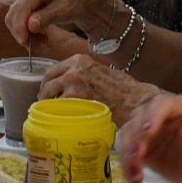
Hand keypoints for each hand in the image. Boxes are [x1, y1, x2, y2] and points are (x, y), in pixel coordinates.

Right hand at [6, 0, 125, 49]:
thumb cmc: (78, 0)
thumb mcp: (66, 10)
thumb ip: (47, 16)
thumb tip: (29, 25)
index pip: (20, 8)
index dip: (19, 26)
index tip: (25, 42)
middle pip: (13, 14)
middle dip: (22, 32)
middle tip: (37, 45)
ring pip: (15, 19)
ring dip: (26, 34)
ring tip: (43, 41)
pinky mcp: (26, 3)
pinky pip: (20, 20)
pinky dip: (28, 31)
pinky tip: (41, 36)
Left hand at [41, 56, 156, 123]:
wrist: (136, 102)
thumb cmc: (124, 91)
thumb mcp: (100, 74)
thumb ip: (84, 77)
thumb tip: (68, 88)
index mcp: (80, 60)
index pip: (53, 72)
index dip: (48, 85)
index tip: (48, 95)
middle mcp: (74, 67)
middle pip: (47, 83)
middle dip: (45, 97)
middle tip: (48, 109)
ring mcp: (73, 81)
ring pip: (49, 96)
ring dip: (50, 107)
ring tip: (55, 118)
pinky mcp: (74, 97)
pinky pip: (57, 108)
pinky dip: (57, 116)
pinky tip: (63, 122)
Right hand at [120, 92, 181, 182]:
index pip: (164, 104)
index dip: (153, 115)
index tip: (148, 132)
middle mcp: (161, 112)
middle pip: (140, 116)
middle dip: (136, 136)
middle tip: (137, 155)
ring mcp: (147, 127)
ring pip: (128, 132)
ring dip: (128, 154)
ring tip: (136, 175)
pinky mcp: (137, 143)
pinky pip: (125, 150)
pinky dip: (126, 165)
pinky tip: (135, 179)